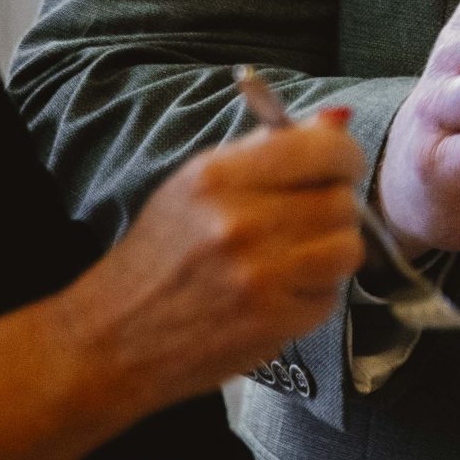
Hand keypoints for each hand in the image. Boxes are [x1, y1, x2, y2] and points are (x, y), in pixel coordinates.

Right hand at [73, 112, 365, 408]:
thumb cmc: (159, 255)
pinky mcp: (270, 323)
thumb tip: (338, 121)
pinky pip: (330, 298)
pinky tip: (277, 297)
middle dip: (334, 210)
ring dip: (329, 255)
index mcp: (218, 176)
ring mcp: (257, 276)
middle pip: (342, 201)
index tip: (340, 168)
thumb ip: (269, 150)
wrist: (113, 339)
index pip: (324, 150)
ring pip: (347, 249)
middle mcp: (239, 222)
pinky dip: (313, 298)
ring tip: (292, 261)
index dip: (344, 158)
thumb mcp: (197, 183)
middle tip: (304, 223)